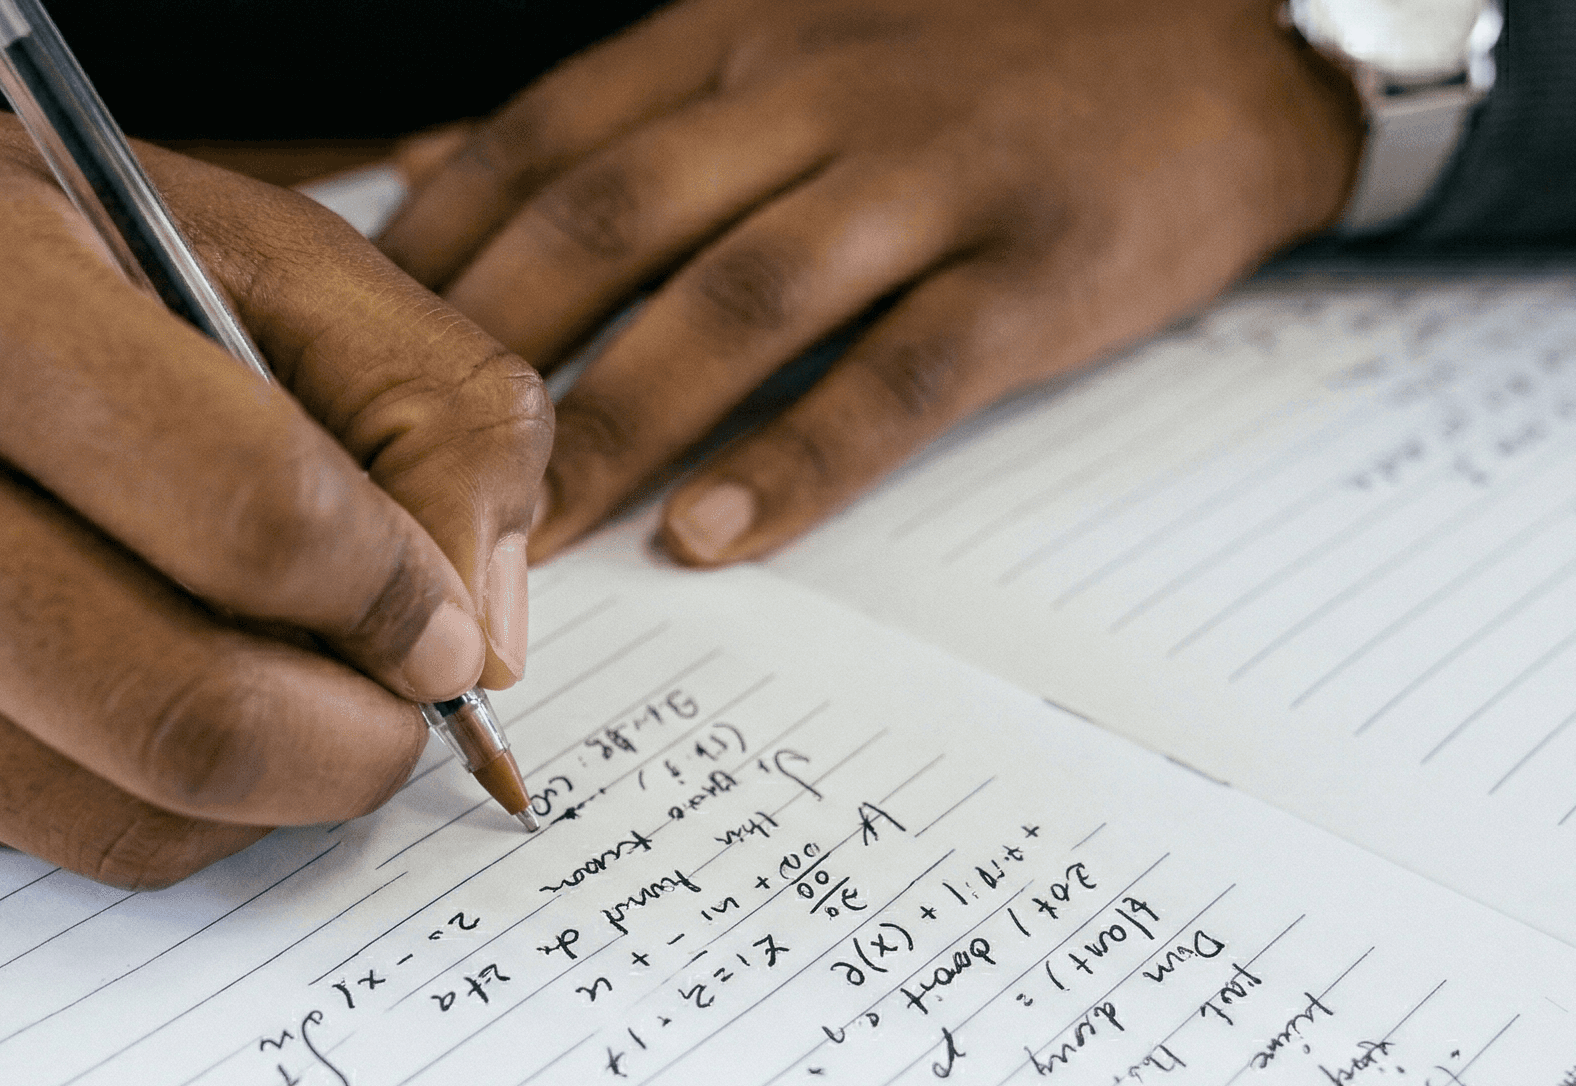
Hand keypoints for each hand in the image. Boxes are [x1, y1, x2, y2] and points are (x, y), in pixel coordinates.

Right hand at [0, 77, 547, 886]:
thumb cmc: (13, 246)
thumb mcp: (245, 239)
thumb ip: (422, 403)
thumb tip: (483, 642)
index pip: (247, 516)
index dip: (394, 596)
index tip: (447, 621)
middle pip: (184, 711)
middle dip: (358, 743)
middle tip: (411, 709)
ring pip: (132, 817)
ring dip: (279, 798)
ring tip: (313, 705)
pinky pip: (61, 842)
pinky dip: (179, 813)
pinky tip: (191, 712)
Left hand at [379, 0, 1361, 563]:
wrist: (1234, 33)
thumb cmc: (980, 55)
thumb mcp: (781, 37)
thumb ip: (615, 116)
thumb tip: (422, 177)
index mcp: (733, 40)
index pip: (539, 143)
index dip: (427, 256)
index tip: (340, 363)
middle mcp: (811, 94)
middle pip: (609, 223)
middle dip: (489, 360)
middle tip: (401, 489)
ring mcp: (926, 178)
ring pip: (734, 301)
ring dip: (616, 427)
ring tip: (527, 544)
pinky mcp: (1030, 269)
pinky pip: (894, 374)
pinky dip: (798, 458)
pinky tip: (717, 536)